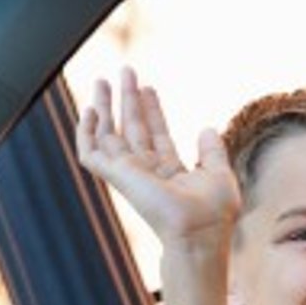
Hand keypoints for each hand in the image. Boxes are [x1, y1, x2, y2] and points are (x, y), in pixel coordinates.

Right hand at [75, 67, 240, 250]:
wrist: (199, 234)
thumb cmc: (214, 215)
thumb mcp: (220, 175)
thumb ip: (212, 152)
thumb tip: (207, 129)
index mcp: (170, 174)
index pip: (156, 135)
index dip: (152, 110)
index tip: (149, 87)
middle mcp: (147, 174)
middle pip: (132, 130)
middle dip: (127, 100)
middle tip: (126, 71)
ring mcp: (130, 176)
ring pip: (108, 136)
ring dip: (105, 107)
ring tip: (103, 79)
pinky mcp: (117, 177)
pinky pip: (90, 153)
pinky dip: (85, 133)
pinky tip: (89, 110)